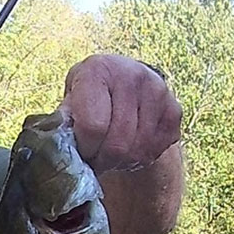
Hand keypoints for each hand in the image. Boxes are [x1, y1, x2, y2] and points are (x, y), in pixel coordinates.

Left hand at [59, 54, 181, 172]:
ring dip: (120, 162)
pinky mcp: (174, 110)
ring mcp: (158, 91)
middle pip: (117, 145)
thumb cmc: (87, 98)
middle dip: (101, 160)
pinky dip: (139, 159)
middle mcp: (132, 76)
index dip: (85, 148)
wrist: (122, 81)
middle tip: (94, 159)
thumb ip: (64, 122)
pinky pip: (155, 151)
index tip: (80, 150)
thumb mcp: (70, 102)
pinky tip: (128, 148)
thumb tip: (58, 147)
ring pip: (137, 151)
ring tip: (108, 154)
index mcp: (98, 71)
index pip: (93, 128)